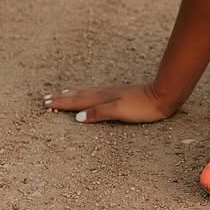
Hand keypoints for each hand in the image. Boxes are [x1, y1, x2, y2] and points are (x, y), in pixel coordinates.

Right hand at [43, 82, 174, 123]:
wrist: (163, 96)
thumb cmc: (143, 107)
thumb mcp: (120, 111)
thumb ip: (99, 112)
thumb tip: (77, 117)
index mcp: (103, 99)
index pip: (77, 101)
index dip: (62, 102)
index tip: (45, 102)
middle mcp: (105, 94)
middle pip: (79, 95)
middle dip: (62, 97)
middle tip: (46, 98)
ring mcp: (113, 93)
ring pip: (87, 92)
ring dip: (73, 94)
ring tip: (62, 93)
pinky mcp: (120, 95)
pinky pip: (96, 93)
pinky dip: (86, 93)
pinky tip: (90, 94)